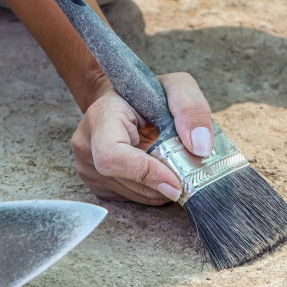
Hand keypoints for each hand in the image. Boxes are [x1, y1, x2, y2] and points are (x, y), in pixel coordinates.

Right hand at [70, 73, 212, 204]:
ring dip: (159, 190)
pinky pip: (129, 199)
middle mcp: (86, 144)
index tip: (176, 182)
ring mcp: (86, 167)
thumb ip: (191, 108)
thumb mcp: (176, 87)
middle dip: (161, 183)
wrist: (123, 101)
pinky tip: (159, 173)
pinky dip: (152, 192)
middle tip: (186, 173)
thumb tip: (200, 147)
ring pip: (131, 195)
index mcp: (101, 116)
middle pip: (125, 181)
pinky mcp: (97, 184)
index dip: (144, 173)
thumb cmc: (147, 93)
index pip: (111, 156)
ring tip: (174, 169)